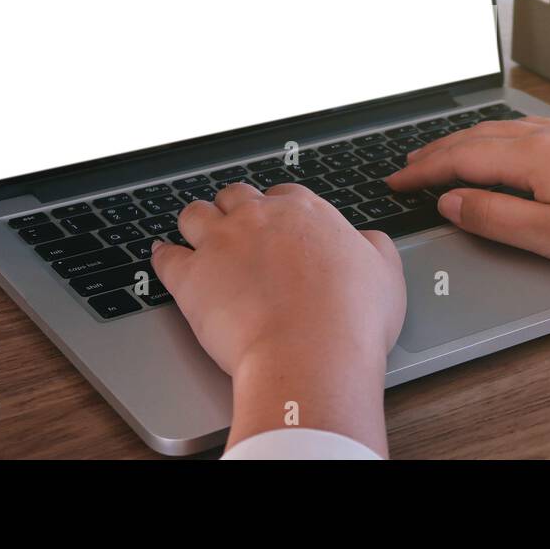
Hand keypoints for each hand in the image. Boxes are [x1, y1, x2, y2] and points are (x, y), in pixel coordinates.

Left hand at [152, 183, 405, 455]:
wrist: (311, 354)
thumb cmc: (351, 320)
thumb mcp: (385, 274)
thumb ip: (374, 248)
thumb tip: (367, 241)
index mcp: (305, 212)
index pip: (283, 195)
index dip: (278, 211)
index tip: (278, 227)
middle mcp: (259, 218)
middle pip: (236, 197)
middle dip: (235, 209)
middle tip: (237, 228)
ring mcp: (221, 243)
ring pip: (195, 214)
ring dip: (196, 222)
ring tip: (195, 233)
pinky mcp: (191, 277)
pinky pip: (166, 256)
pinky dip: (163, 255)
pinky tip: (164, 256)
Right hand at [386, 117, 549, 271]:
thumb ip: (494, 216)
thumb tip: (450, 201)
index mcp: (532, 157)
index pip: (460, 158)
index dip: (423, 171)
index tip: (395, 181)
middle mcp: (547, 136)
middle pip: (477, 138)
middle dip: (436, 151)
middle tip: (406, 167)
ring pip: (502, 131)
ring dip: (465, 142)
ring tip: (443, 154)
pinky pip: (526, 131)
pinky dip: (496, 139)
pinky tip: (503, 147)